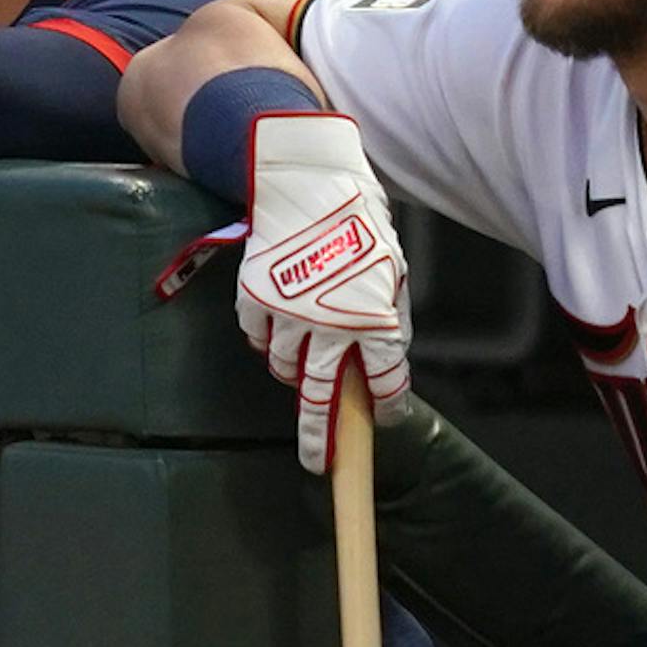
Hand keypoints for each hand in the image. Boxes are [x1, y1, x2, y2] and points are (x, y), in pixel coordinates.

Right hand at [237, 113, 410, 472]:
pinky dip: (266, 340)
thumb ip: (391, 318)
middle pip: (321, 399)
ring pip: (285, 369)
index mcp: (373, 320)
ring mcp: (288, 315)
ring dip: (294, 373)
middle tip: (316, 464)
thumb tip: (386, 360)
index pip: (385, 382)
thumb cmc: (359, 222)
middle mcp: (329, 326)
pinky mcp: (255, 300)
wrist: (308, 182)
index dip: (388, 403)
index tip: (386, 414)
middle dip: (320, 437)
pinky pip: (257, 339)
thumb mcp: (392, 270)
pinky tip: (278, 328)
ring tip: (300, 367)